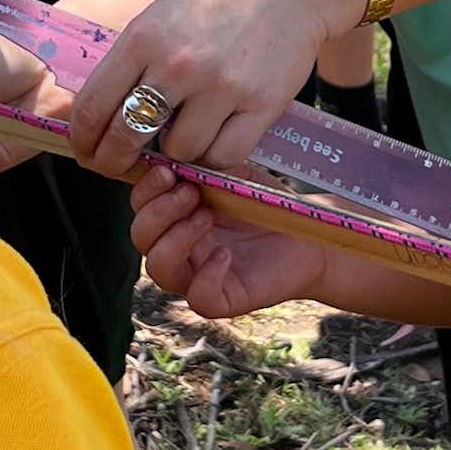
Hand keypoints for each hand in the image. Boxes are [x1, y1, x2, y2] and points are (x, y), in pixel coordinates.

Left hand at [67, 0, 346, 176]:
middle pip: (126, 137)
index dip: (82, 139)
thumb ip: (131, 62)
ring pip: (179, 152)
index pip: (93, 106)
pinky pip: (224, 155)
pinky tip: (218, 135)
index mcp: (144, 38)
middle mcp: (178, 64)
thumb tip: (98, 117)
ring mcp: (221, 86)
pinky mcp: (260, 105)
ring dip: (178, 150)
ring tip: (188, 129)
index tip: (84, 151)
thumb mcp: (161, 16)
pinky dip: (217, 153)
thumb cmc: (220, 1)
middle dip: (114, 160)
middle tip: (116, 165)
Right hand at [128, 164, 329, 317]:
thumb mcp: (232, 174)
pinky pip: (199, 298)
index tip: (169, 170)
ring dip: (175, 238)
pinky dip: (206, 276)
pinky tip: (226, 254)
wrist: (309, 234)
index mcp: (177, 217)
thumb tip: (176, 149)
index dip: (145, 190)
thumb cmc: (267, 204)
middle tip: (190, 193)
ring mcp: (198, 276)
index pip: (141, 208)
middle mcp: (181, 249)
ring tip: (207, 216)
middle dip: (158, 211)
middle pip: (140, 238)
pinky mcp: (225, 299)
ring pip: (158, 269)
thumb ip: (203, 164)